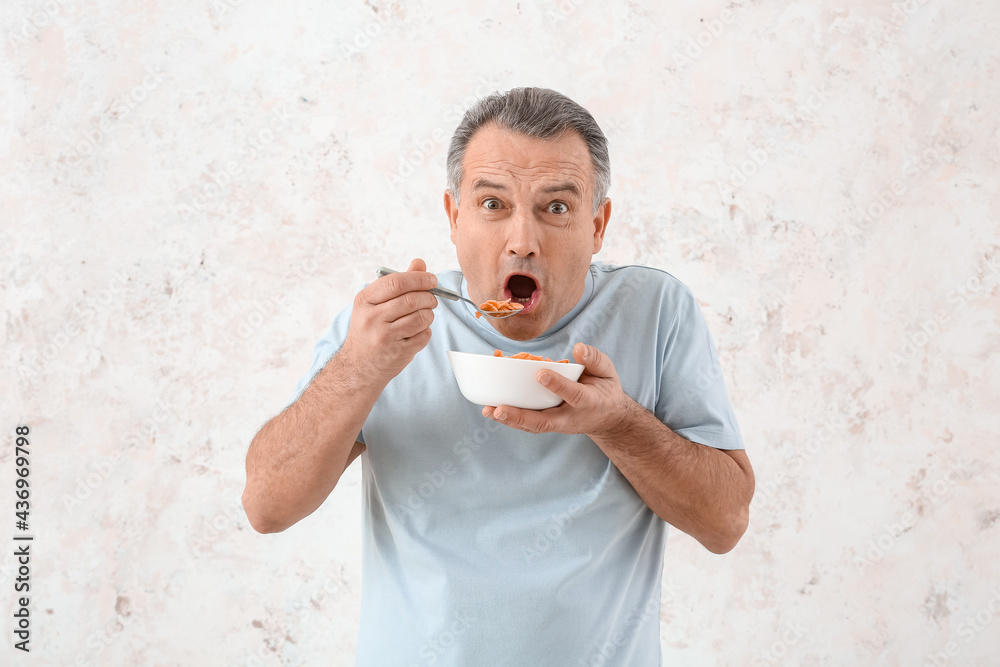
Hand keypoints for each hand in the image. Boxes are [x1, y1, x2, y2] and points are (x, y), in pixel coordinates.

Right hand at [341, 258, 437, 383]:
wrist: (358, 366)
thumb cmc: (369, 329)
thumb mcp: (375, 303)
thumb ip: (398, 283)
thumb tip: (419, 263)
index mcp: (364, 300)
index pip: (396, 282)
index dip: (419, 278)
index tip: (432, 279)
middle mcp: (372, 318)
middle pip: (412, 300)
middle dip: (429, 297)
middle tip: (431, 299)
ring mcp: (385, 337)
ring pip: (421, 317)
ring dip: (429, 314)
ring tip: (424, 315)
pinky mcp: (398, 352)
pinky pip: (424, 335)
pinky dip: (426, 331)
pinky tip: (416, 332)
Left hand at [481, 342, 632, 435]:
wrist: (607, 418)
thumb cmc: (604, 390)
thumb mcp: (607, 372)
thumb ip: (594, 359)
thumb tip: (578, 348)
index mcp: (588, 402)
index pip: (573, 395)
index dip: (558, 385)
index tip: (540, 373)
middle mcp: (570, 417)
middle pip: (544, 422)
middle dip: (521, 417)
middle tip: (500, 409)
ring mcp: (558, 424)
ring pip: (532, 426)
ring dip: (510, 420)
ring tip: (488, 410)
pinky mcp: (547, 424)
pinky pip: (528, 423)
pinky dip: (510, 418)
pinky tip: (491, 409)